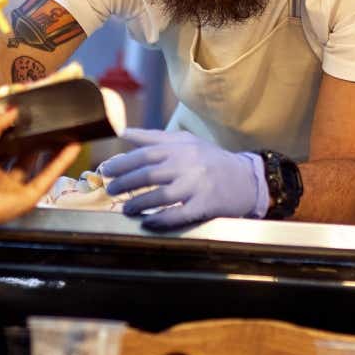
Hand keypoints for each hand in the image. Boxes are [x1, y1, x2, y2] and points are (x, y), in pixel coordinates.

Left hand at [0, 108, 81, 230]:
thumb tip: (11, 111)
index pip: (2, 146)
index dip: (12, 133)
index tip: (23, 119)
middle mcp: (1, 179)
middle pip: (22, 158)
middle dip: (33, 143)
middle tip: (44, 127)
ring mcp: (16, 189)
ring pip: (38, 167)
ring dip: (52, 152)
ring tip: (63, 136)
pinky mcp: (30, 197)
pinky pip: (48, 177)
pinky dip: (61, 163)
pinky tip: (70, 149)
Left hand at [98, 128, 266, 229]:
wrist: (248, 178)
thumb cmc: (211, 160)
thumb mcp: (186, 142)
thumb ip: (154, 138)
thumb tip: (123, 132)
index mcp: (180, 147)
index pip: (145, 153)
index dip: (122, 162)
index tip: (106, 170)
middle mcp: (188, 163)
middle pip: (149, 173)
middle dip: (125, 183)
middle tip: (111, 190)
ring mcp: (198, 184)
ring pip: (161, 195)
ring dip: (139, 203)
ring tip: (125, 209)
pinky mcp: (206, 204)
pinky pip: (179, 214)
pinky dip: (160, 219)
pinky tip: (147, 222)